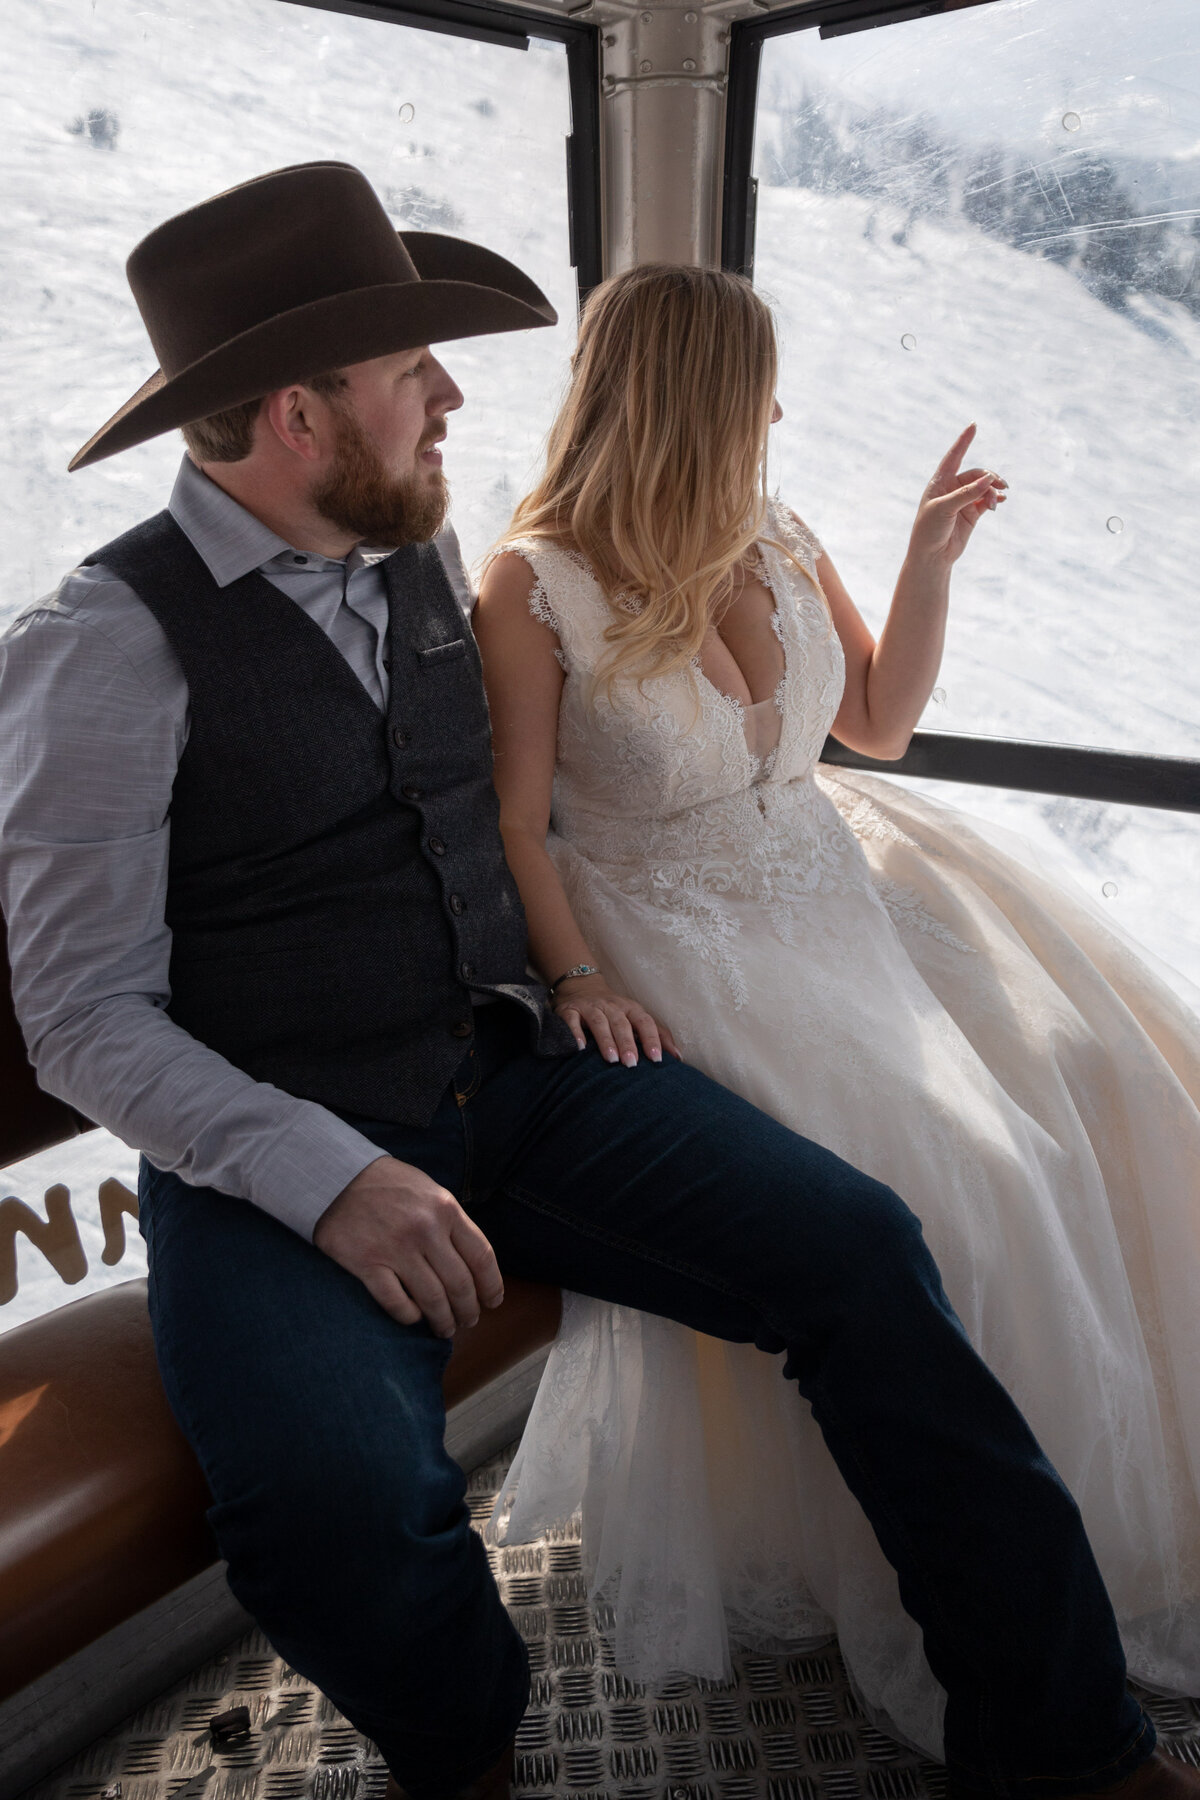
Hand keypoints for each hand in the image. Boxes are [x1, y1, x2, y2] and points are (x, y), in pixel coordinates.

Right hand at [313, 1155, 503, 1336]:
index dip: (491, 1286)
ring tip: (445, 1329)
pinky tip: (413, 1317)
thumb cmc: (388, 1186)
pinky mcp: (366, 1263)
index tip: (493, 1302)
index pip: (481, 1257)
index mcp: (446, 1209)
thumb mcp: (429, 1191)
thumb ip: (450, 1222)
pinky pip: (396, 1303)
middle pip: (460, 1284)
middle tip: (468, 1321)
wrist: (336, 1177)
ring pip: (432, 1299)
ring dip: (443, 1321)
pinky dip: (410, 1316)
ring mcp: (395, 1248)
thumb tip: (472, 1262)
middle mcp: (425, 1230)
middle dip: (468, 1310)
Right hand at [553, 977, 680, 1065]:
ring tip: (611, 1059)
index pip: (644, 1022)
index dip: (651, 1039)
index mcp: (630, 1009)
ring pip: (599, 1022)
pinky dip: (575, 1033)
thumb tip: (678, 1057)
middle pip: (621, 1024)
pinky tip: (579, 1048)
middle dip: (628, 1043)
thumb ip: (657, 1035)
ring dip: (606, 1040)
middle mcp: (611, 1006)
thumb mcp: (636, 1017)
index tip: (657, 1059)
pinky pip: (571, 1021)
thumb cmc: (614, 1011)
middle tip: (632, 1064)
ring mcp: (590, 1007)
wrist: (581, 987)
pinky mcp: (569, 1010)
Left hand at [907, 425, 1006, 568]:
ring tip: (996, 501)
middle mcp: (952, 488)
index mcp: (940, 482)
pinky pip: (987, 500)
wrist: (932, 557)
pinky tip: (1002, 500)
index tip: (973, 425)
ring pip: (984, 487)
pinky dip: (995, 498)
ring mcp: (963, 501)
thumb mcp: (944, 509)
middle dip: (989, 478)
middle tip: (998, 486)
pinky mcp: (972, 514)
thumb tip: (988, 480)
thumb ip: (966, 494)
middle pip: (976, 474)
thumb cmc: (929, 531)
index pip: (953, 456)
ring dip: (993, 491)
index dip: (964, 441)